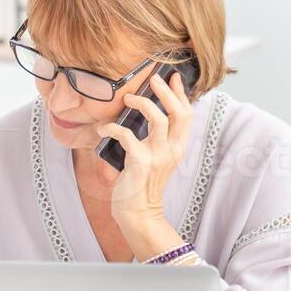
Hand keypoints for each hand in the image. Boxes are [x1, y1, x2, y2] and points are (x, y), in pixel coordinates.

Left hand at [96, 69, 193, 243]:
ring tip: (127, 99)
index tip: (173, 77)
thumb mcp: (156, 159)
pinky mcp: (139, 162)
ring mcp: (157, 156)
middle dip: (167, 92)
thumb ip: (157, 139)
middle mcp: (172, 151)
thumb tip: (144, 113)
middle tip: (153, 79)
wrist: (138, 213)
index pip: (187, 115)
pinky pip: (126, 135)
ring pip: (158, 119)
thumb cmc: (142, 184)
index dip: (181, 94)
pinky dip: (112, 128)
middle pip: (180, 113)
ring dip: (142, 103)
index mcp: (178, 148)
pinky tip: (103, 129)